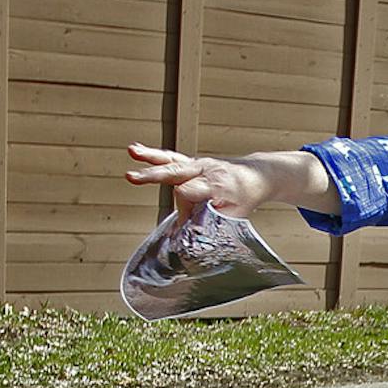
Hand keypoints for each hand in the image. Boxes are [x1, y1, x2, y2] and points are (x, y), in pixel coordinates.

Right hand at [124, 143, 272, 217]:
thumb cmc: (244, 197)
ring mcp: (198, 165)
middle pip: (176, 172)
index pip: (191, 191)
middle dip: (154, 175)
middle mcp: (205, 170)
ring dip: (150, 158)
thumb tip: (183, 237)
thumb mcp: (233, 216)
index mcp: (216, 184)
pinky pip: (171, 158)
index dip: (184, 203)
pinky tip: (135, 150)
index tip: (180, 213)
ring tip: (132, 151)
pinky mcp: (192, 163)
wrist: (255, 175)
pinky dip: (153, 155)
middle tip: (133, 177)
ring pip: (172, 161)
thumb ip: (208, 224)